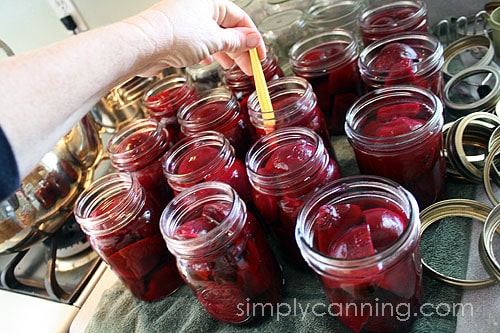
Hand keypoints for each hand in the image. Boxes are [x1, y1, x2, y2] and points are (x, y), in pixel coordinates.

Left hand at [126, 0, 265, 75]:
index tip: (260, 56)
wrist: (143, 45)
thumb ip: (237, 41)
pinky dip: (207, 54)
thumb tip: (253, 39)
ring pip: (213, 38)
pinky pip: (198, 43)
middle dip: (241, 50)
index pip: (240, 19)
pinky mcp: (176, 36)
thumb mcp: (215, 40)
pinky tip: (210, 63)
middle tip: (250, 68)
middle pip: (228, 29)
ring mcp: (186, 22)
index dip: (253, 39)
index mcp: (210, 2)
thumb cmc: (174, 34)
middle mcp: (198, 9)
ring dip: (225, 54)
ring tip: (233, 69)